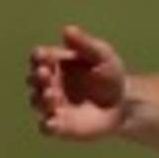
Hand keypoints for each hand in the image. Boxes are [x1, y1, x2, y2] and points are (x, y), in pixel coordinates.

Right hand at [27, 25, 127, 139]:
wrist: (124, 103)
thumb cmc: (110, 75)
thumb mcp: (102, 55)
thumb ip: (84, 44)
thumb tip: (67, 30)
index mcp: (55, 63)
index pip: (39, 58)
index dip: (39, 57)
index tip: (45, 57)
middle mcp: (49, 84)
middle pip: (34, 79)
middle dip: (38, 77)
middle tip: (46, 74)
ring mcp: (53, 105)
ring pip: (37, 102)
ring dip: (41, 98)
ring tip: (53, 95)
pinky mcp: (61, 125)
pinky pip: (46, 127)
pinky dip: (47, 126)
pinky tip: (53, 123)